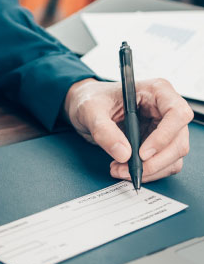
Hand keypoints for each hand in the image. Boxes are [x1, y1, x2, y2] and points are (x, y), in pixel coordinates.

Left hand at [64, 78, 193, 182]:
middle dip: (155, 162)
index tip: (141, 154)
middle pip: (178, 141)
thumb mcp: (91, 111)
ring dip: (150, 170)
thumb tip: (124, 154)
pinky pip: (164, 164)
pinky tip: (125, 168)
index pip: (177, 114)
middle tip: (127, 169)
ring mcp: (164, 128)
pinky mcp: (158, 144)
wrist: (85, 108)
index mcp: (156, 91)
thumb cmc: (91, 99)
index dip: (164, 136)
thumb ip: (104, 131)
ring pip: (173, 156)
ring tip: (120, 170)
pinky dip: (148, 172)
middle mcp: (165, 109)